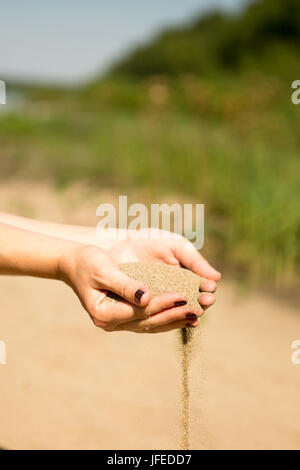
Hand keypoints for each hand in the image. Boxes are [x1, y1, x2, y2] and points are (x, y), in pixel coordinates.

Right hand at [58, 244, 202, 332]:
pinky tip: (183, 316)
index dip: (162, 304)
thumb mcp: (104, 270)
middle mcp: (111, 323)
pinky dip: (166, 318)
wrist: (75, 263)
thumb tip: (146, 297)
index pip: (139, 311)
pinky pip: (148, 321)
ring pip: (150, 325)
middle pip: (148, 322)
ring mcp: (117, 322)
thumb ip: (125, 284)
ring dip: (174, 320)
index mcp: (104, 313)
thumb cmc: (87, 262)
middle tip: (197, 309)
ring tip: (195, 316)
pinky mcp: (124, 317)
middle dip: (173, 315)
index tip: (182, 296)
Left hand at [106, 229, 220, 310]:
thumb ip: (194, 261)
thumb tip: (217, 277)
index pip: (200, 290)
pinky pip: (154, 316)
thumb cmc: (150, 242)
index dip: (206, 291)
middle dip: (199, 303)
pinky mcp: (142, 309)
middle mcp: (175, 295)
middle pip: (191, 304)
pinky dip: (163, 317)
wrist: (120, 244)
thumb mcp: (176, 247)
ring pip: (174, 313)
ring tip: (192, 311)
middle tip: (204, 302)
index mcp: (186, 280)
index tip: (210, 289)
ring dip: (184, 313)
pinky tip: (170, 317)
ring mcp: (159, 303)